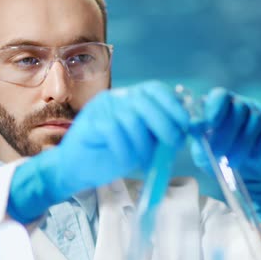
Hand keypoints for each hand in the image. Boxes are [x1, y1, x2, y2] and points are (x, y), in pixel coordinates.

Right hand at [8, 81, 188, 223]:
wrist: (76, 169)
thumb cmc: (110, 156)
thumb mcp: (141, 143)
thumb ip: (157, 133)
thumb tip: (183, 131)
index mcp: (129, 99)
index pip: (155, 90)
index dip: (173, 105)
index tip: (184, 126)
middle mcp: (115, 98)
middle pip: (145, 101)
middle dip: (164, 124)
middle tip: (171, 146)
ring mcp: (100, 108)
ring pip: (131, 118)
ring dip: (143, 144)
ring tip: (145, 162)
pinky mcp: (89, 121)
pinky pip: (113, 131)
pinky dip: (124, 149)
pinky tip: (125, 160)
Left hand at [189, 87, 260, 227]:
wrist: (250, 175)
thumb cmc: (221, 158)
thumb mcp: (204, 153)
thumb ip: (198, 140)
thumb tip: (194, 127)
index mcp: (220, 106)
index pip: (219, 95)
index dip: (214, 108)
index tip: (208, 125)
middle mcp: (241, 104)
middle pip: (238, 108)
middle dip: (226, 134)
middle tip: (218, 155)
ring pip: (255, 120)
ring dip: (243, 144)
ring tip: (232, 163)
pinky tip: (254, 156)